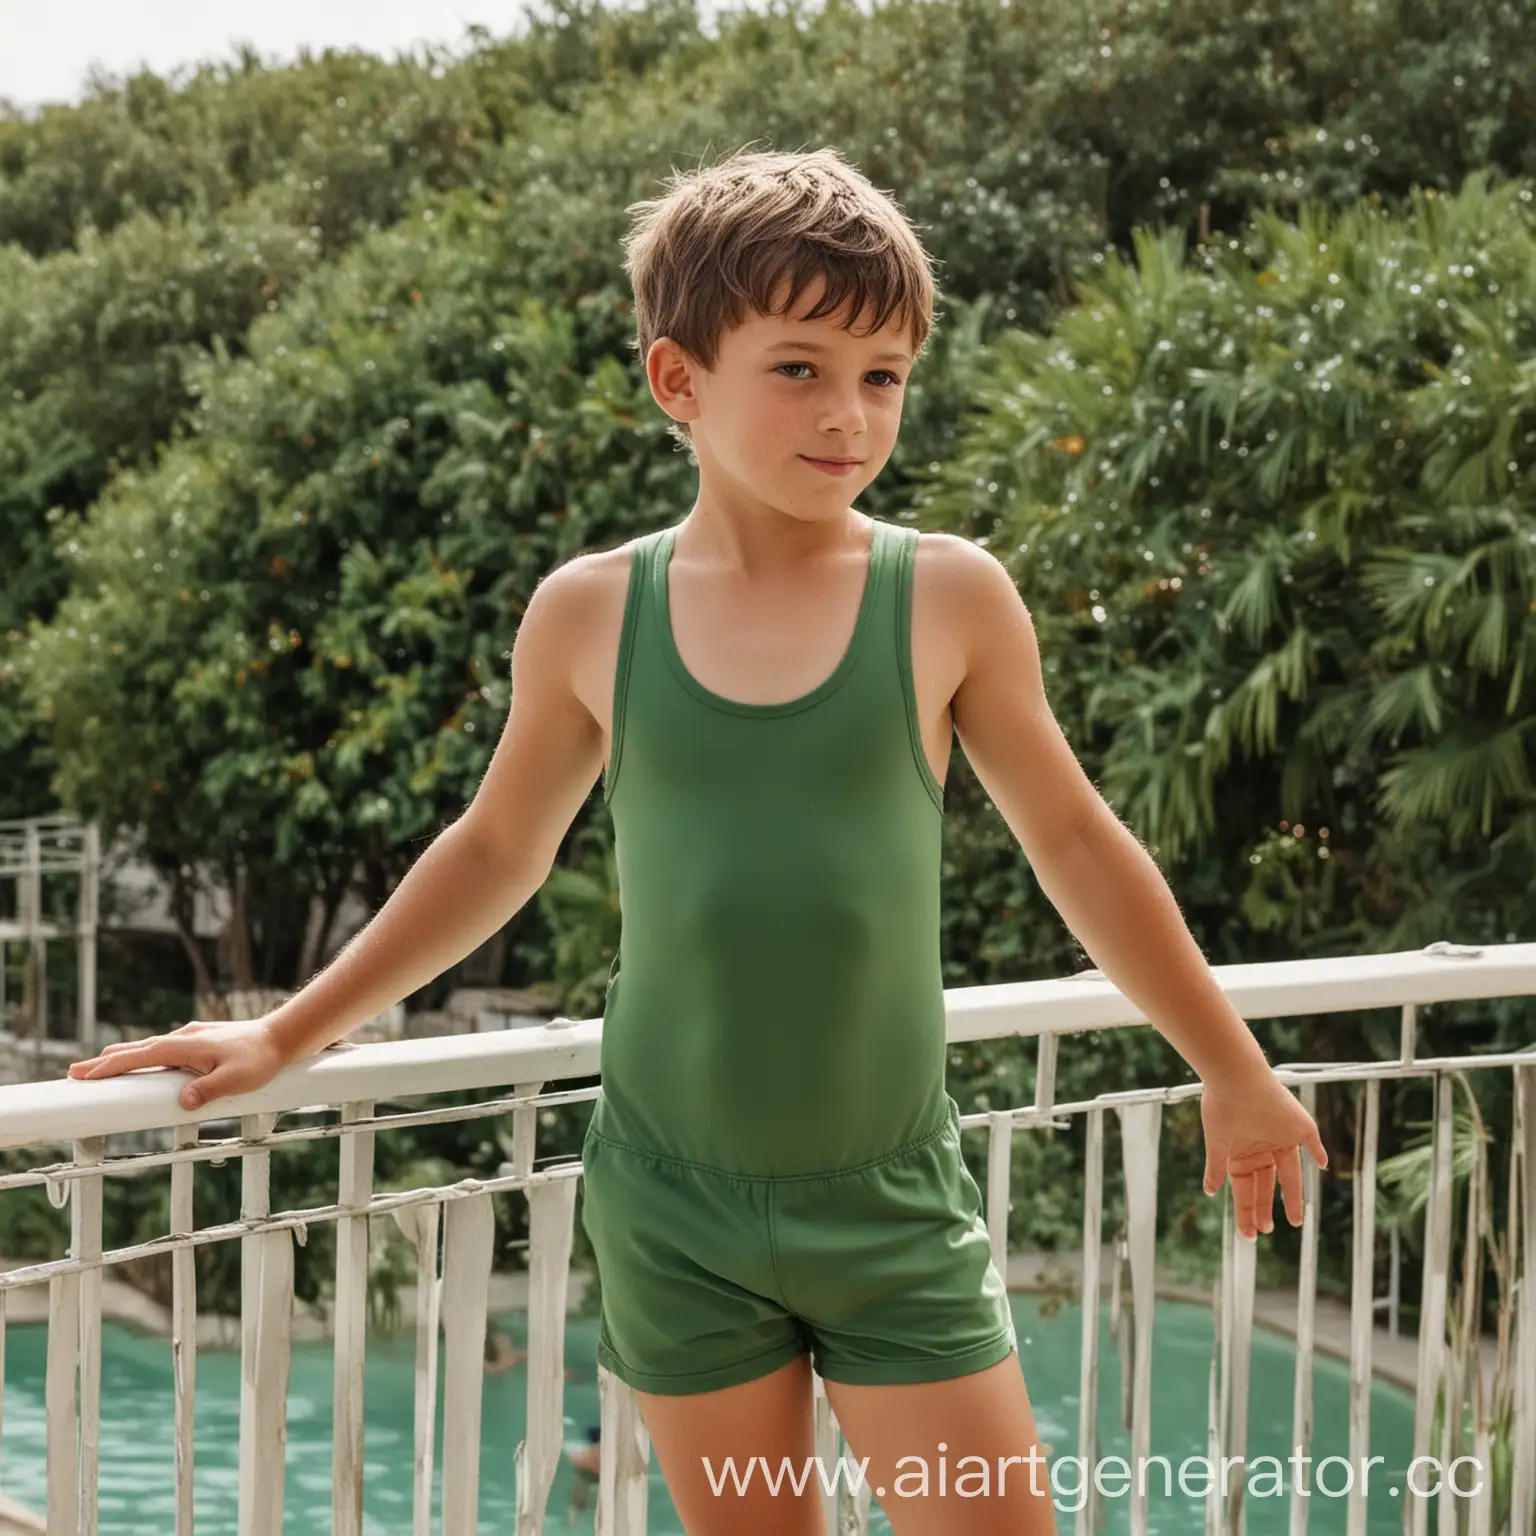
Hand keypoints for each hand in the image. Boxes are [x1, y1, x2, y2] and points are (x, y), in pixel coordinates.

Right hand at [67, 1016, 291, 1110]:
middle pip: (136, 1050)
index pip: (140, 1056)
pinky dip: (142, 1055)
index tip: (83, 1075)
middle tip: (74, 1073)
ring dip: (122, 1057)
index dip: (110, 1066)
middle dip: (105, 1061)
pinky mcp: (199, 1042)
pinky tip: (140, 1061)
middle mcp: (183, 1038)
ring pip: (148, 1047)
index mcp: (185, 1045)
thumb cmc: (261, 1059)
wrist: (281, 1037)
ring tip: (98, 1066)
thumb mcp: (237, 1079)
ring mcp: (190, 1038)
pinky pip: (162, 1049)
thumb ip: (209, 1091)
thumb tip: (182, 1103)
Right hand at [1199, 1066, 1327, 1238]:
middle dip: (1263, 1209)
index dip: (1248, 1209)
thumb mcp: (1217, 1144)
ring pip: (1289, 1175)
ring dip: (1290, 1198)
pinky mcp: (1299, 1127)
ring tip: (1293, 1222)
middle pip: (1265, 1185)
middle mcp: (1262, 1147)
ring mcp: (1281, 1138)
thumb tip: (1208, 1192)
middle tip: (1263, 1232)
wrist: (1235, 1079)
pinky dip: (1318, 1152)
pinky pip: (1313, 1142)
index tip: (1249, 1232)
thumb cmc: (1221, 1108)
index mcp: (1243, 1152)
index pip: (1247, 1187)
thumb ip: (1215, 1169)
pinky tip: (1322, 1164)